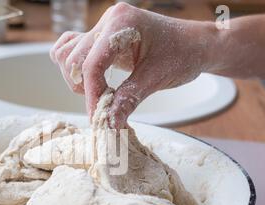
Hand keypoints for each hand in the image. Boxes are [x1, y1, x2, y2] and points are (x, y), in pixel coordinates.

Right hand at [50, 3, 212, 127]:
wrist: (196, 44)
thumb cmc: (183, 55)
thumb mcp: (156, 79)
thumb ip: (128, 100)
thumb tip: (109, 124)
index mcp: (122, 23)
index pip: (92, 63)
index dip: (91, 94)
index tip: (98, 117)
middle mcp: (108, 20)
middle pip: (75, 59)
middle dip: (85, 87)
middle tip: (104, 105)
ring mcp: (103, 26)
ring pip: (68, 53)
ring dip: (78, 78)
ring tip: (100, 92)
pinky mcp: (102, 35)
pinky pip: (73, 46)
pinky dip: (77, 66)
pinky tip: (92, 80)